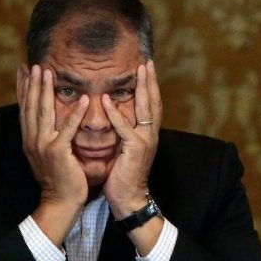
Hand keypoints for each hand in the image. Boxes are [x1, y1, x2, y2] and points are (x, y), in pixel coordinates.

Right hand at [17, 65, 88, 244]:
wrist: (59, 202)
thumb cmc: (57, 179)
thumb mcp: (45, 155)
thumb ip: (44, 137)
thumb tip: (43, 122)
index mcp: (30, 140)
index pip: (25, 109)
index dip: (23, 88)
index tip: (23, 71)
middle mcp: (32, 140)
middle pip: (31, 106)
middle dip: (31, 83)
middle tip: (34, 65)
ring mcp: (43, 145)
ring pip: (43, 112)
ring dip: (45, 91)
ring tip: (48, 72)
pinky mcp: (58, 152)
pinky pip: (68, 128)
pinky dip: (75, 113)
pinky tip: (82, 99)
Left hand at [101, 60, 161, 218]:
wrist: (129, 199)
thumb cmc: (123, 176)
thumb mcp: (125, 150)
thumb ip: (124, 133)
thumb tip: (115, 118)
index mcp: (148, 134)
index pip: (151, 105)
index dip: (150, 87)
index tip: (146, 69)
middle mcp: (150, 135)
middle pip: (153, 102)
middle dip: (151, 81)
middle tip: (147, 62)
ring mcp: (145, 141)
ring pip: (146, 109)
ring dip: (142, 88)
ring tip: (139, 70)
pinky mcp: (135, 150)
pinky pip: (124, 128)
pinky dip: (116, 113)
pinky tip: (107, 99)